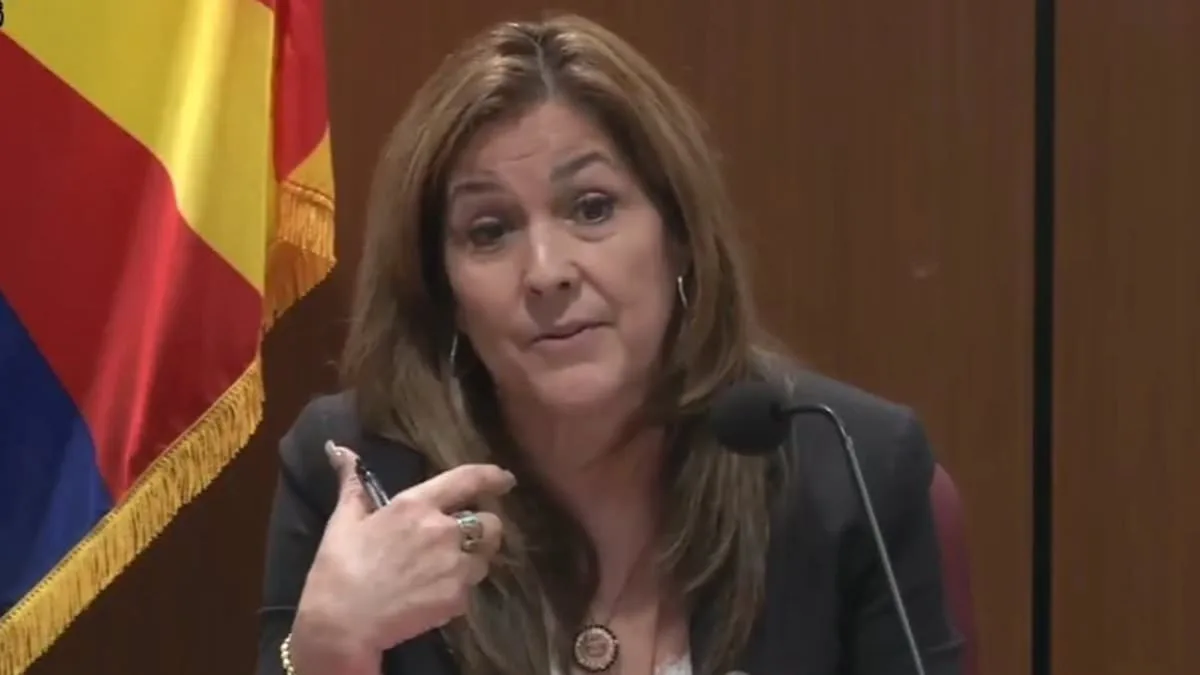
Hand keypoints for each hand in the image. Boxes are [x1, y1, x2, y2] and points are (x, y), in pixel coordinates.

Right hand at [289, 442, 515, 671]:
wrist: (342, 625)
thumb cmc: (338, 568)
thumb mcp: (344, 520)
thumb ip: (352, 483)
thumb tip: (340, 449)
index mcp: (416, 505)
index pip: (468, 479)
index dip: (493, 476)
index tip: (505, 479)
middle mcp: (443, 531)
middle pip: (491, 522)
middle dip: (484, 527)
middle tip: (464, 537)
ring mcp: (454, 566)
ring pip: (485, 557)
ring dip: (473, 559)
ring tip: (447, 568)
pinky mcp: (458, 598)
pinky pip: (470, 588)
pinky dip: (459, 589)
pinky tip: (434, 594)